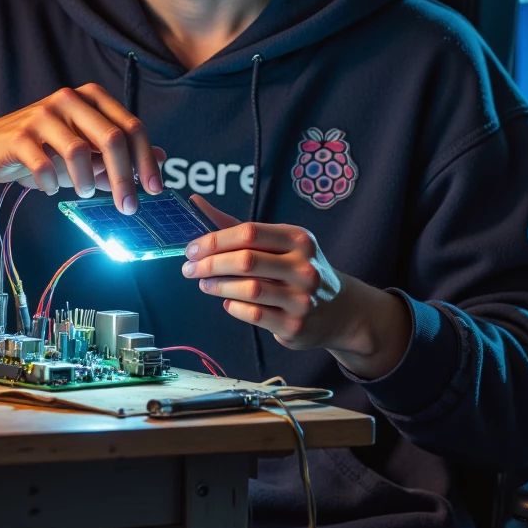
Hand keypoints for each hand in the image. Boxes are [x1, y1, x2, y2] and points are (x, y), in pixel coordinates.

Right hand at [0, 84, 164, 216]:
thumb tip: (163, 159)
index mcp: (92, 98)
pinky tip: (51, 188)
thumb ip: (120, 155)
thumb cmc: (44, 151)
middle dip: (124, 178)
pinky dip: (52, 183)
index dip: (147, 160)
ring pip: (80, 151)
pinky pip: (45, 164)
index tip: (155, 190)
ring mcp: (43, 114)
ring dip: (85, 182)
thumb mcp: (86, 153)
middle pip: (112, 138)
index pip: (131, 126)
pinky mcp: (19, 134)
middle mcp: (70, 99)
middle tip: (128, 207)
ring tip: (82, 193)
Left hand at [183, 196, 410, 380]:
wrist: (339, 309)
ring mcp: (302, 297)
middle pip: (246, 260)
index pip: (249, 232)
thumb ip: (235, 226)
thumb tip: (196, 203)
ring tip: (204, 284)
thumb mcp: (277, 243)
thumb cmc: (297, 269)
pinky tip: (227, 301)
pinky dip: (233, 307)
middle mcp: (304, 266)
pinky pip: (254, 314)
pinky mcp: (295, 324)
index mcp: (298, 239)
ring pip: (248, 289)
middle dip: (210, 264)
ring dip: (218, 286)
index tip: (191, 248)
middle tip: (189, 268)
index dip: (214, 240)